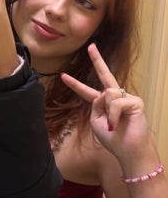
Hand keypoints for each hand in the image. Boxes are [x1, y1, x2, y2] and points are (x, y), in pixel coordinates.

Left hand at [61, 43, 156, 170]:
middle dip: (97, 60)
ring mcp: (126, 98)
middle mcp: (114, 97)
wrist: (128, 150)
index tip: (63, 76)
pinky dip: (113, 114)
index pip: (86, 91)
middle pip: (104, 76)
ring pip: (107, 93)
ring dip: (107, 111)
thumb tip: (105, 92)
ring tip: (113, 124)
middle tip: (91, 47)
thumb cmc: (113, 139)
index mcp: (102, 104)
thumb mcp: (96, 121)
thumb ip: (95, 104)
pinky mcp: (135, 101)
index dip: (75, 84)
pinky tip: (117, 124)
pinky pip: (116, 102)